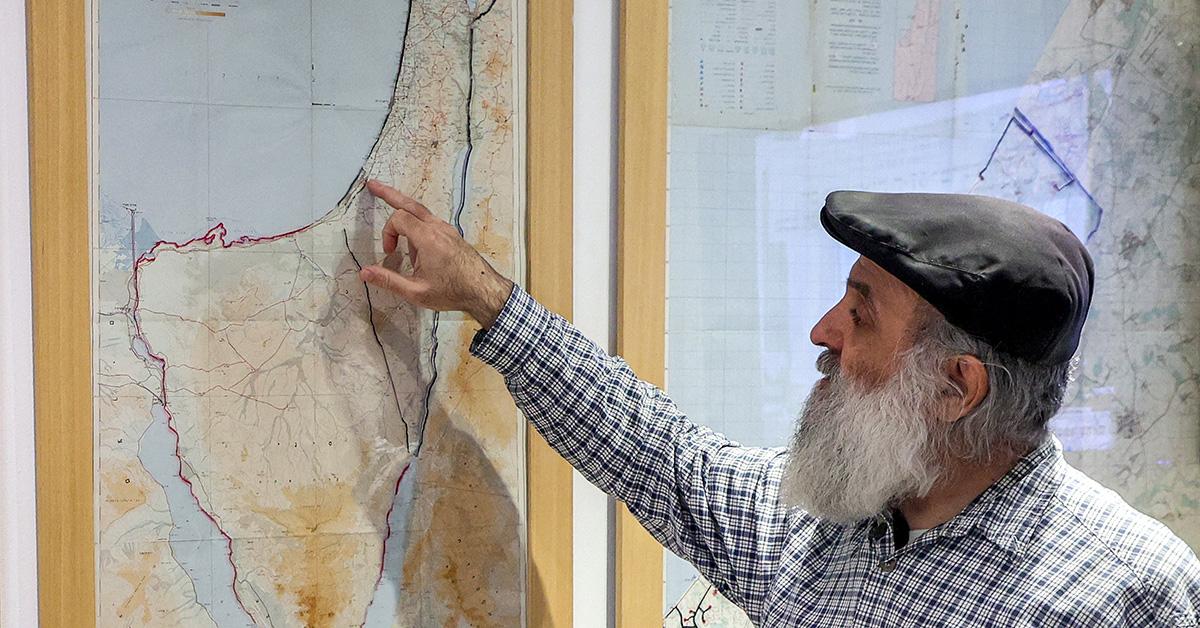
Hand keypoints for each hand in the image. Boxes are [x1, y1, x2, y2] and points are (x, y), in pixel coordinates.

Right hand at [360, 180, 513, 328]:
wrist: (484, 291)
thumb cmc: (453, 291)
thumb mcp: (416, 291)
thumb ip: (388, 280)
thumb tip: (365, 273)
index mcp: (428, 238)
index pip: (399, 219)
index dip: (388, 232)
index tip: (389, 251)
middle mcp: (438, 229)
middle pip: (410, 204)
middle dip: (389, 194)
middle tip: (374, 186)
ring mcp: (447, 230)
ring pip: (421, 212)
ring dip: (405, 217)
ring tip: (396, 233)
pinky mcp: (452, 235)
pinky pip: (431, 223)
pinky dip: (418, 228)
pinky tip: (417, 250)